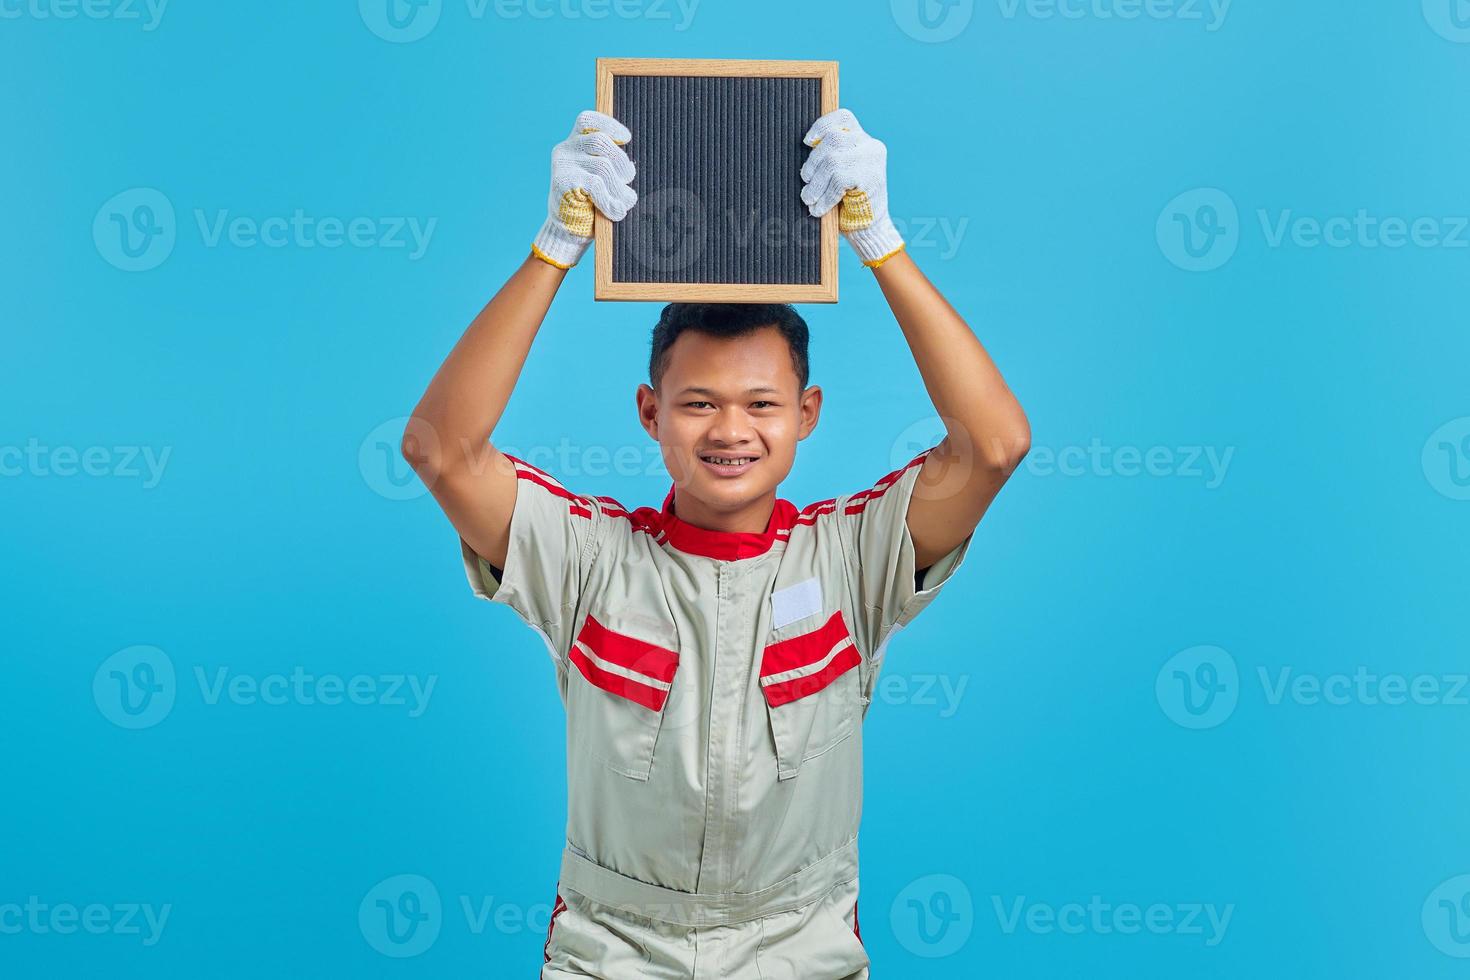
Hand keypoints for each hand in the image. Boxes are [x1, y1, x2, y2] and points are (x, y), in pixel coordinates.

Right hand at [531, 110, 636, 269]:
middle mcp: (565, 150)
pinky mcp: (563, 182)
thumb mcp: (603, 181)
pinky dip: (610, 201)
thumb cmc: (590, 206)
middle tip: (628, 181)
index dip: (609, 125)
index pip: (588, 120)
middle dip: (621, 162)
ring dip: (619, 188)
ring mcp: (562, 165)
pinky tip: (616, 212)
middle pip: (600, 141)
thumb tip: (632, 166)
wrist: (567, 234)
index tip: (627, 139)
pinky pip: (596, 185)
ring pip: (602, 165)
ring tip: (624, 204)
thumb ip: (612, 166)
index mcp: (574, 144)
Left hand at [800, 108, 904, 267]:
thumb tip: (805, 145)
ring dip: (815, 183)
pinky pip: (838, 180)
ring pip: (832, 160)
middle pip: (833, 139)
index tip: (807, 142)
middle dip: (813, 162)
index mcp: (863, 140)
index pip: (843, 117)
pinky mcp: (871, 178)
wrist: (869, 231)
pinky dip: (824, 197)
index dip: (822, 125)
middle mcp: (871, 146)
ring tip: (809, 198)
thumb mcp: (837, 173)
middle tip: (805, 181)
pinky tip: (819, 209)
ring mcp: (873, 161)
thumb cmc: (847, 203)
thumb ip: (828, 156)